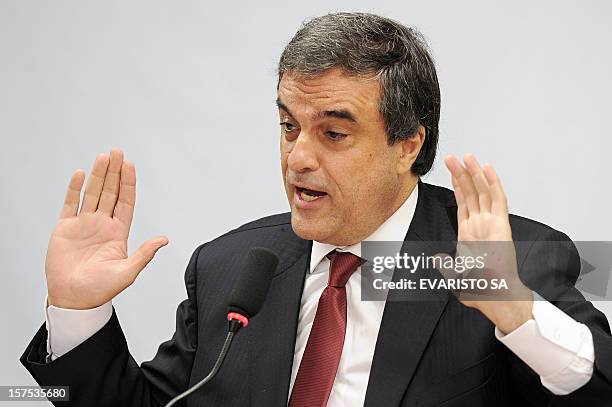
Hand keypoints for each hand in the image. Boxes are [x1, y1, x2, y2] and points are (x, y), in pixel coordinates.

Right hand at [45, 149, 167, 309]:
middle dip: (114, 172)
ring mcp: (84, 224)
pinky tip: (81, 174)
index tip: (130, 165)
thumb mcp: (128, 272)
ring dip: (97, 175)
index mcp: (118, 232)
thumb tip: (164, 239)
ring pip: (92, 193)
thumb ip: (144, 253)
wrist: (73, 299)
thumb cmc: (100, 289)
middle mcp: (102, 224)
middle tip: (118, 152)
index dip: (128, 183)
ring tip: (103, 157)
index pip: (126, 201)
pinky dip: (75, 188)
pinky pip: (71, 203)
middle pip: (110, 192)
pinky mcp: (65, 228)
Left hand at [444, 154, 532, 333]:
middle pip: (470, 192)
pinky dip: (493, 184)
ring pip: (482, 192)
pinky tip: (488, 169)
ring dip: (475, 173)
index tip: (452, 170)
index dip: (457, 185)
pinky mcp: (502, 226)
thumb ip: (445, 266)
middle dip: (462, 173)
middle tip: (453, 156)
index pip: (462, 202)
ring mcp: (491, 223)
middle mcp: (480, 224)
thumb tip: (436, 258)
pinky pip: (498, 201)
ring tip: (468, 156)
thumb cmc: (480, 289)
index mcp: (468, 233)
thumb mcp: (454, 277)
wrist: (496, 298)